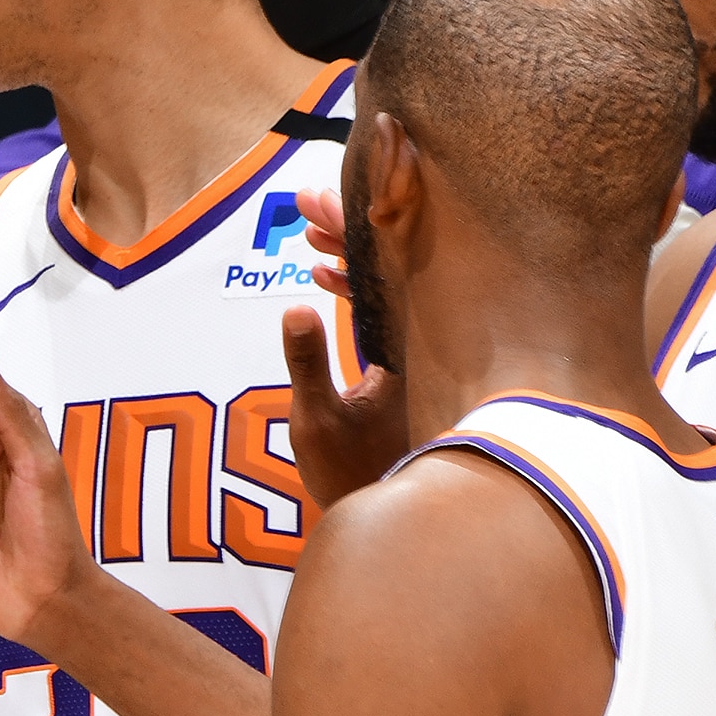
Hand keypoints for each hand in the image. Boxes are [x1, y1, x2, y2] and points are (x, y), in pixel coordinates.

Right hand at [287, 188, 406, 509]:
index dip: (347, 228)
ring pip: (384, 284)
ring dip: (346, 255)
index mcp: (407, 345)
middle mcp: (419, 342)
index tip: (314, 203)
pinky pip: (381, 310)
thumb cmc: (355, 476)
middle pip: (388, 265)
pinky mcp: (402, 366)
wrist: (388, 516)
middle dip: (345, 228)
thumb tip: (296, 308)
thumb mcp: (319, 420)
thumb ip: (308, 362)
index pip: (381, 269)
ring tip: (308, 230)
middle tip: (304, 200)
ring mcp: (412, 351)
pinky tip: (322, 278)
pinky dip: (354, 288)